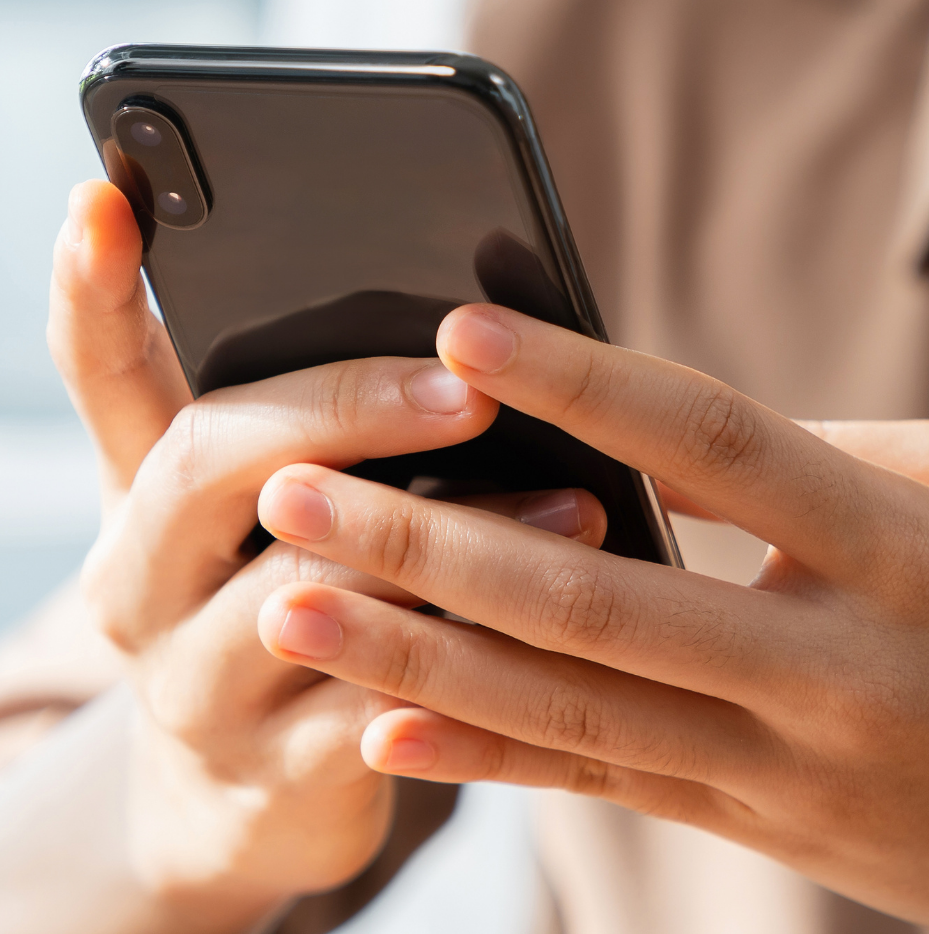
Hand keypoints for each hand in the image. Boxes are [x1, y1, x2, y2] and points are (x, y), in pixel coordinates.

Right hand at [48, 188, 605, 928]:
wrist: (233, 801)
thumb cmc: (271, 601)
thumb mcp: (258, 510)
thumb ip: (317, 422)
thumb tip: (462, 318)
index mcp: (139, 488)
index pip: (99, 369)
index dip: (91, 286)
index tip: (99, 197)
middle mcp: (137, 579)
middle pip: (205, 460)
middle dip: (342, 407)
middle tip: (462, 389)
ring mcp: (191, 686)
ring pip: (307, 593)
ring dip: (451, 542)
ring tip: (572, 503)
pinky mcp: (271, 781)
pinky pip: (377, 713)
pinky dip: (474, 664)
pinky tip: (558, 633)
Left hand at [256, 304, 928, 923]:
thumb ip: (784, 461)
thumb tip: (621, 412)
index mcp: (892, 546)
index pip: (710, 444)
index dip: (582, 383)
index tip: (458, 331)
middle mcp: (830, 668)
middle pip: (594, 594)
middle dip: (429, 542)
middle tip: (293, 488)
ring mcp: (789, 769)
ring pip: (572, 708)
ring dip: (415, 656)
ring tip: (291, 604)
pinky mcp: (758, 828)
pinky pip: (602, 787)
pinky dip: (488, 758)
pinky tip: (381, 726)